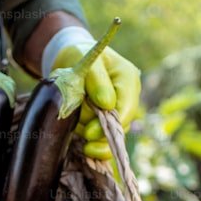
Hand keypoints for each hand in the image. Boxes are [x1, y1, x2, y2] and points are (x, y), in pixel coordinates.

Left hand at [49, 31, 140, 160]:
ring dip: (89, 132)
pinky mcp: (106, 120)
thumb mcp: (88, 64)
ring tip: (74, 121)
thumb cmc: (80, 56)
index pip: (126, 110)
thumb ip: (97, 82)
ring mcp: (117, 110)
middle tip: (81, 133)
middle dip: (98, 133)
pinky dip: (89, 140)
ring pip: (108, 134)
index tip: (89, 133)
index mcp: (128, 80)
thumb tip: (107, 104)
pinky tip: (82, 144)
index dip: (109, 126)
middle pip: (119, 127)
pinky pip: (101, 137)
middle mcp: (127, 98)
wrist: (71, 59)